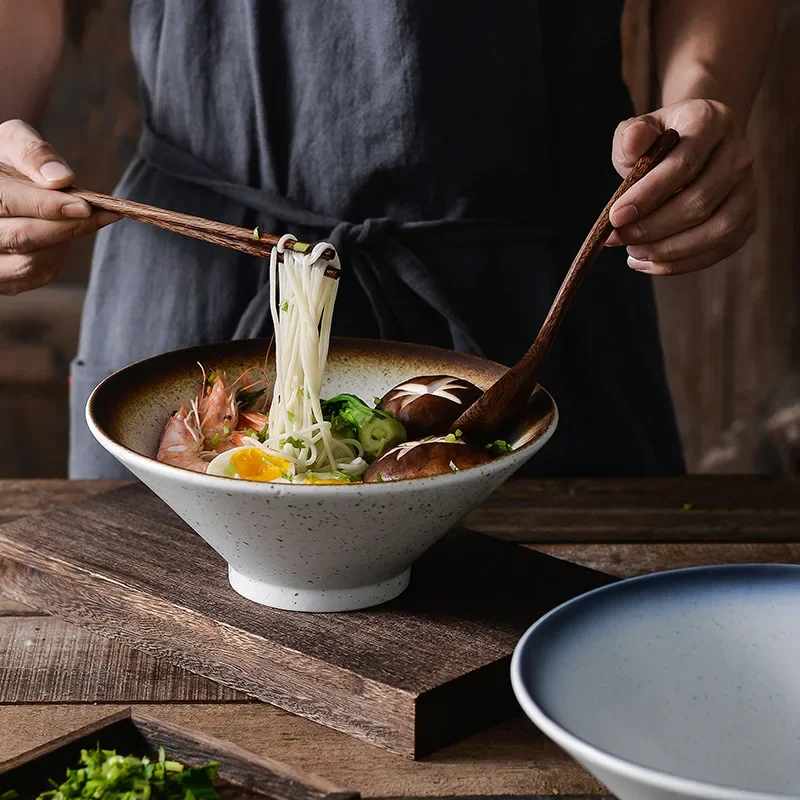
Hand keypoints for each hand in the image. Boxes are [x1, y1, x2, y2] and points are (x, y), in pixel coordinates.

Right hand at [0, 119, 117, 294]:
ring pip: (29, 264)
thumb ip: (32, 154)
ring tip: (78, 217)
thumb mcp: (13, 139)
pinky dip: (56, 256)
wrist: (0, 179)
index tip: (85, 205)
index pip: (6, 203)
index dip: (46, 206)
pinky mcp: (3, 278)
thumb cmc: (5, 157)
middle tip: (99, 214)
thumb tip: (61, 179)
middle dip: (65, 226)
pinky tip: (62, 234)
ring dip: (62, 242)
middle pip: (20, 238)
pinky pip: (36, 275)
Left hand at [606, 99, 755, 274]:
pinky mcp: (747, 218)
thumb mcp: (638, 130)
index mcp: (711, 122)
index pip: (684, 163)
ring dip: (670, 250)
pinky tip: (650, 263)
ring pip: (718, 230)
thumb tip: (634, 141)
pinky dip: (683, 263)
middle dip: (652, 228)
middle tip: (617, 238)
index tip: (615, 217)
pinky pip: (720, 249)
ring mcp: (747, 188)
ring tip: (633, 253)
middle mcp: (738, 154)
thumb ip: (631, 137)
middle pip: (700, 202)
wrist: (693, 145)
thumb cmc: (658, 141)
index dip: (648, 195)